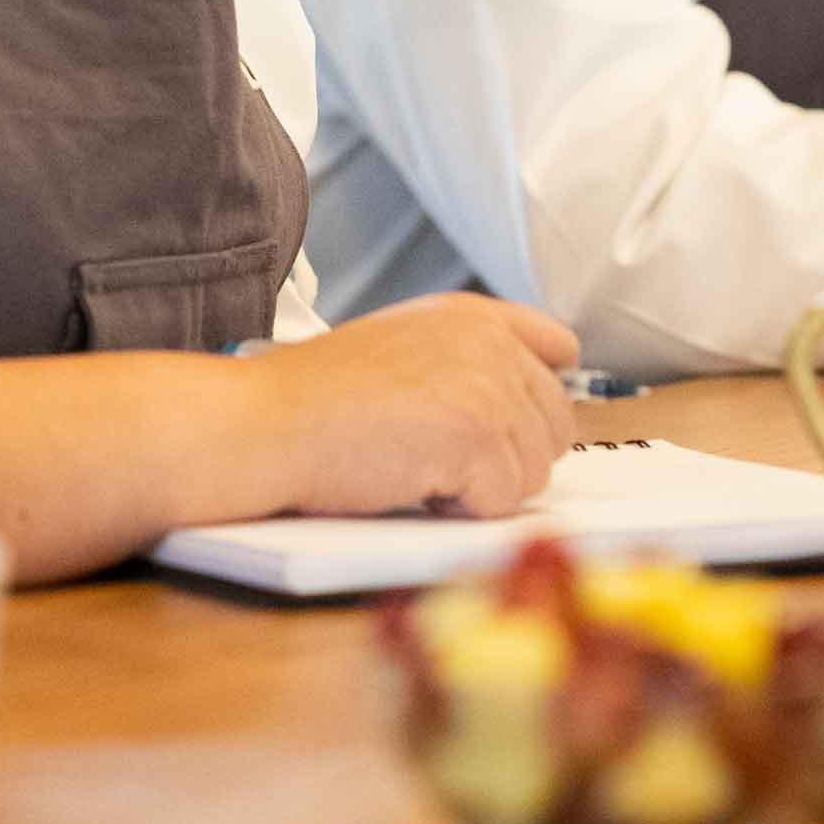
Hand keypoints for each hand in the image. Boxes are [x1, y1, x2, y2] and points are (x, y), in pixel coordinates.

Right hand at [238, 294, 579, 518]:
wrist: (266, 424)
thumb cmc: (318, 401)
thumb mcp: (402, 348)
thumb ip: (466, 360)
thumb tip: (530, 409)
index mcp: (470, 314)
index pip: (558, 347)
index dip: (539, 396)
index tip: (510, 421)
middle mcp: (488, 338)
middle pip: (555, 425)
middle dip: (507, 456)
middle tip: (436, 454)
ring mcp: (487, 384)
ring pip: (534, 471)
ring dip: (480, 486)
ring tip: (414, 463)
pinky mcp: (477, 434)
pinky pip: (502, 501)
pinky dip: (458, 509)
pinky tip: (409, 481)